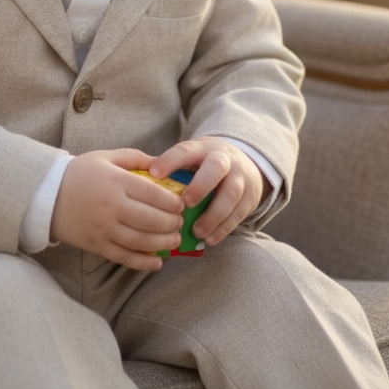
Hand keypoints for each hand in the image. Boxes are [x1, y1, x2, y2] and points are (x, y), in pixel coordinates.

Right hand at [50, 149, 184, 271]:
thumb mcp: (106, 157)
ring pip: (141, 241)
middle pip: (150, 219)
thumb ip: (135, 158)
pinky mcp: (97, 245)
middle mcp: (111, 206)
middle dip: (171, 223)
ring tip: (174, 240)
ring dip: (163, 243)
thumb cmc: (80, 173)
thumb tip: (163, 163)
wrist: (47, 195)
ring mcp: (104, 228)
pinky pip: (124, 257)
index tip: (181, 204)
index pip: (152, 193)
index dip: (171, 201)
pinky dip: (143, 263)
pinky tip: (157, 262)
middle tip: (180, 223)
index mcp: (115, 181)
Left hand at [149, 137, 267, 246]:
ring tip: (196, 231)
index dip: (170, 161)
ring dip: (213, 215)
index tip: (153, 175)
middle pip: (216, 168)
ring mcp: (240, 178)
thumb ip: (171, 168)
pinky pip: (238, 214)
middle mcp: (224, 160)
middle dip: (201, 185)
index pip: (185, 150)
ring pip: (230, 194)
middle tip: (184, 204)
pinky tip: (209, 239)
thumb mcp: (192, 158)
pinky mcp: (250, 198)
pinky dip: (223, 229)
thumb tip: (138, 183)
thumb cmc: (205, 164)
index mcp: (203, 148)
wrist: (245, 163)